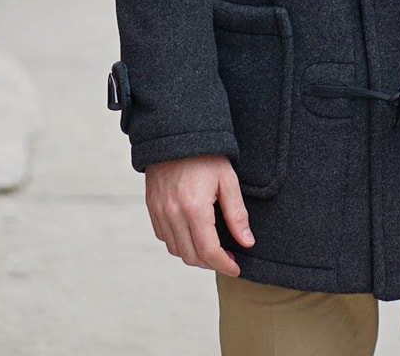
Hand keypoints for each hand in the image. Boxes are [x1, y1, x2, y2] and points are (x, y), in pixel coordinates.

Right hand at [145, 155, 253, 276]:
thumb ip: (237, 214)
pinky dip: (179, 243)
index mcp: (194, 208)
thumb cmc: (207, 155)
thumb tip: (247, 242)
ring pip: (176, 250)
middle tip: (228, 258)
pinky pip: (164, 237)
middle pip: (191, 256)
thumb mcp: (228, 180)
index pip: (209, 251)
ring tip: (212, 249)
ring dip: (194, 255)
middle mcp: (173, 214)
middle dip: (211, 263)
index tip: (236, 268)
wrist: (177, 133)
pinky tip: (193, 235)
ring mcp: (159, 212)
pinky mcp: (152, 207)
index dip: (224, 264)